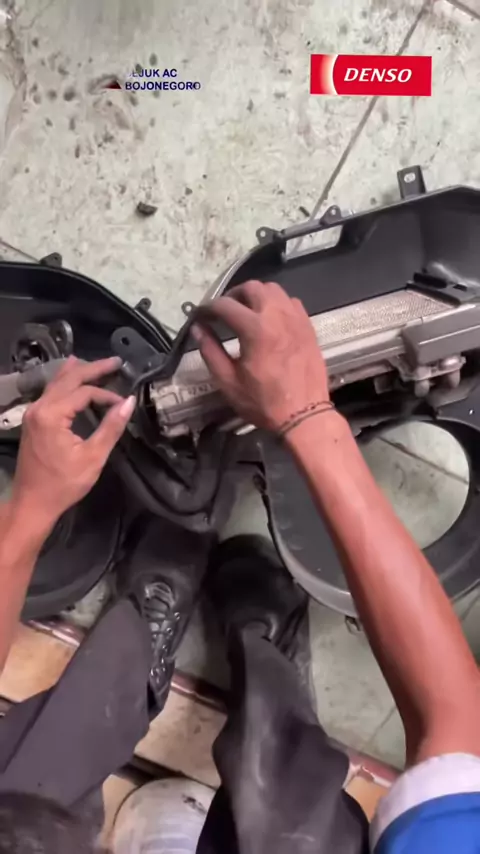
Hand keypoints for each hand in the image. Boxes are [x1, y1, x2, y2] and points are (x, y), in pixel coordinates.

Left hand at [11, 356, 135, 528]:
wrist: (32, 502)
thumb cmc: (63, 484)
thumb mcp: (93, 457)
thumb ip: (111, 427)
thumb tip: (129, 401)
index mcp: (52, 415)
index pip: (84, 392)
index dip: (106, 394)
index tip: (124, 403)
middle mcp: (39, 407)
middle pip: (68, 378)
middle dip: (93, 369)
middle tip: (116, 361)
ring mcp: (33, 413)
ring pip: (56, 382)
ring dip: (78, 372)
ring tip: (96, 363)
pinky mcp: (33, 420)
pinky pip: (50, 392)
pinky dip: (66, 383)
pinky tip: (72, 378)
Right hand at [192, 280, 328, 431]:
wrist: (304, 415)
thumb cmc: (264, 402)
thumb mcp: (228, 381)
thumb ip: (210, 351)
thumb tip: (198, 329)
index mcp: (255, 329)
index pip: (225, 305)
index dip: (207, 308)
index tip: (200, 316)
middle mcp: (277, 316)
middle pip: (252, 287)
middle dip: (233, 296)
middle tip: (223, 313)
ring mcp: (296, 319)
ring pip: (274, 290)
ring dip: (256, 296)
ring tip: (246, 313)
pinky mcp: (308, 326)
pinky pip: (291, 302)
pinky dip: (276, 304)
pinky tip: (270, 320)